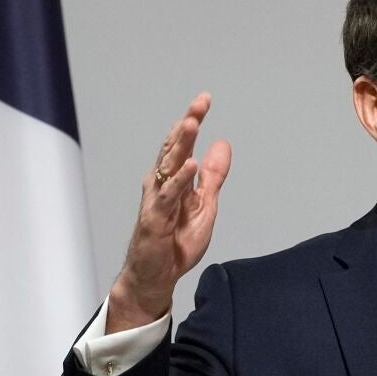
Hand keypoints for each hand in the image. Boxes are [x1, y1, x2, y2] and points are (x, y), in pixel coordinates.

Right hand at [107, 93, 231, 332]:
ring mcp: (156, 201)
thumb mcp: (205, 204)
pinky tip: (190, 166)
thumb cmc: (175, 241)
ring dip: (181, 145)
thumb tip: (223, 144)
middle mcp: (161, 185)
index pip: (182, 144)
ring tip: (192, 124)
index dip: (192, 121)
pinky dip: (179, 180)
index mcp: (173, 179)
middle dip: (187, 125)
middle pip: (174, 149)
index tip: (204, 99)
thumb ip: (213, 176)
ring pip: (168, 167)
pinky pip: (167, 197)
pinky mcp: (154, 220)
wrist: (158, 276)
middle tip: (199, 104)